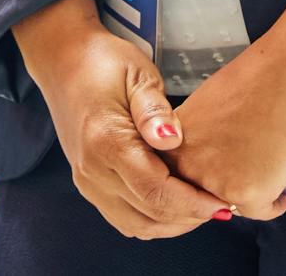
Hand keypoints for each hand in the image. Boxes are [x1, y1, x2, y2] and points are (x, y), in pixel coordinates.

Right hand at [11, 0, 235, 239]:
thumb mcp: (137, 74)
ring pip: (136, 226)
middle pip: (148, 216)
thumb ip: (155, 110)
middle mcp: (93, 171)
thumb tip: (172, 141)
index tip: (222, 202)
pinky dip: (152, 220)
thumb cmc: (105, 63)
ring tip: (201, 208)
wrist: (63, 60)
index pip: (156, 192)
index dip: (193, 204)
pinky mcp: (88, 184)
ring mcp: (87, 181)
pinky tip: (174, 205)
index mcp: (107, 143)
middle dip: (189, 218)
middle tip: (220, 206)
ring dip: (172, 224)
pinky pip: (123, 218)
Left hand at [159, 39, 285, 220]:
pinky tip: (281, 192)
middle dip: (226, 188)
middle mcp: (188, 164)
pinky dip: (275, 203)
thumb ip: (204, 136)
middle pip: (204, 195)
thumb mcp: (212, 105)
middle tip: (247, 177)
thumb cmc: (260, 77)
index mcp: (175, 140)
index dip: (204, 178)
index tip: (222, 177)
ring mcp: (216, 182)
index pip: (181, 177)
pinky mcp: (247, 194)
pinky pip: (262, 211)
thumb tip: (216, 154)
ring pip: (234, 203)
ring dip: (251, 193)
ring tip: (269, 174)